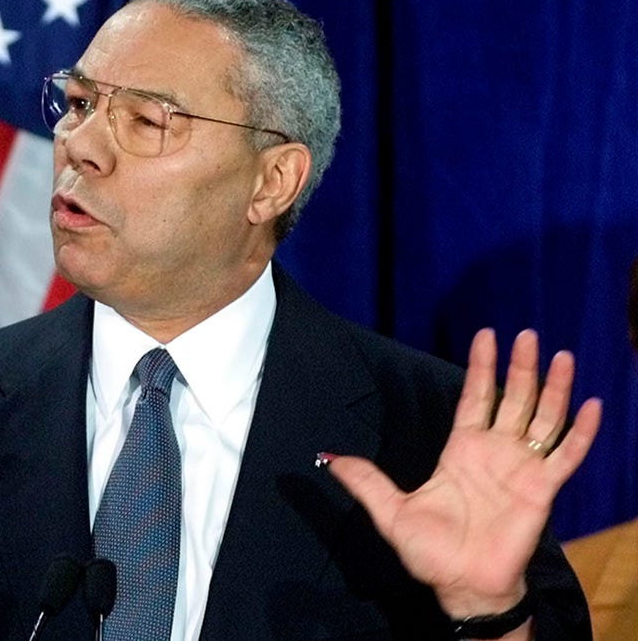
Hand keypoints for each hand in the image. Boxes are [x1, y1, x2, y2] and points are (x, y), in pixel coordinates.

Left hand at [325, 329, 599, 617]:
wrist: (462, 585)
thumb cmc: (431, 552)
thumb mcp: (390, 512)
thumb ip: (365, 482)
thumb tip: (328, 459)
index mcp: (461, 451)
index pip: (475, 397)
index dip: (481, 367)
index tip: (486, 335)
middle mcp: (494, 453)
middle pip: (513, 399)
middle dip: (520, 367)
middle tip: (526, 335)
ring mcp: (521, 469)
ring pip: (543, 419)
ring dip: (554, 388)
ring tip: (563, 356)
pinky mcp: (542, 490)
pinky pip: (566, 456)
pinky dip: (581, 432)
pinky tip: (591, 405)